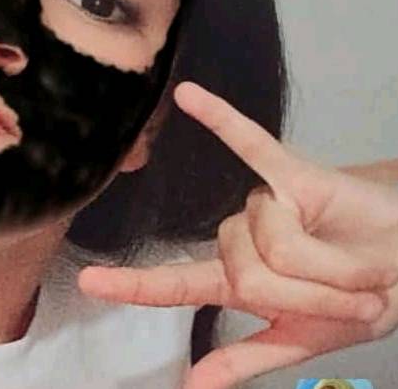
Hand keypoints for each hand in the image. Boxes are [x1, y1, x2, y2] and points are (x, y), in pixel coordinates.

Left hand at [78, 81, 397, 388]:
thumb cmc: (364, 297)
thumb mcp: (307, 340)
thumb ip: (249, 358)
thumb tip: (193, 387)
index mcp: (240, 281)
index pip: (175, 283)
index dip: (133, 286)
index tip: (90, 283)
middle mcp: (242, 238)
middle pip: (247, 274)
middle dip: (311, 296)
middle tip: (354, 296)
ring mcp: (264, 204)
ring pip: (271, 242)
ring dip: (330, 273)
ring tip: (362, 272)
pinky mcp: (292, 173)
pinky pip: (252, 143)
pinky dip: (221, 120)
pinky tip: (188, 95)